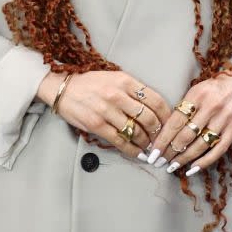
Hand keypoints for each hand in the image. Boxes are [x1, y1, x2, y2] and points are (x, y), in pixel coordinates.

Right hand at [41, 70, 170, 159]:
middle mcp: (117, 94)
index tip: (170, 124)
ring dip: (146, 143)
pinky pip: (120, 141)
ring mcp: (106, 110)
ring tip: (150, 148)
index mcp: (125, 80)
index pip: (156, 100)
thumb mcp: (114, 77)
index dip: (166, 116)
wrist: (62, 87)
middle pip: (149, 118)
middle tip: (161, 140)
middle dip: (158, 133)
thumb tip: (153, 109)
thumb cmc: (89, 82)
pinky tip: (139, 154)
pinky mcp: (96, 124)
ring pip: (136, 132)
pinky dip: (133, 150)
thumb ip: (133, 90)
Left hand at [148, 69, 231, 175]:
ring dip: (184, 158)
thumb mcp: (196, 91)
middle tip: (159, 161)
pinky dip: (205, 161)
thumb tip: (165, 132)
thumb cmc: (213, 88)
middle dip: (170, 151)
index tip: (153, 152)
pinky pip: (219, 149)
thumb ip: (183, 109)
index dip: (162, 139)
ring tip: (172, 166)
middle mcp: (211, 107)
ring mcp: (224, 118)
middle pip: (186, 135)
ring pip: (200, 145)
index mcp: (197, 95)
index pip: (175, 122)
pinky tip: (192, 168)